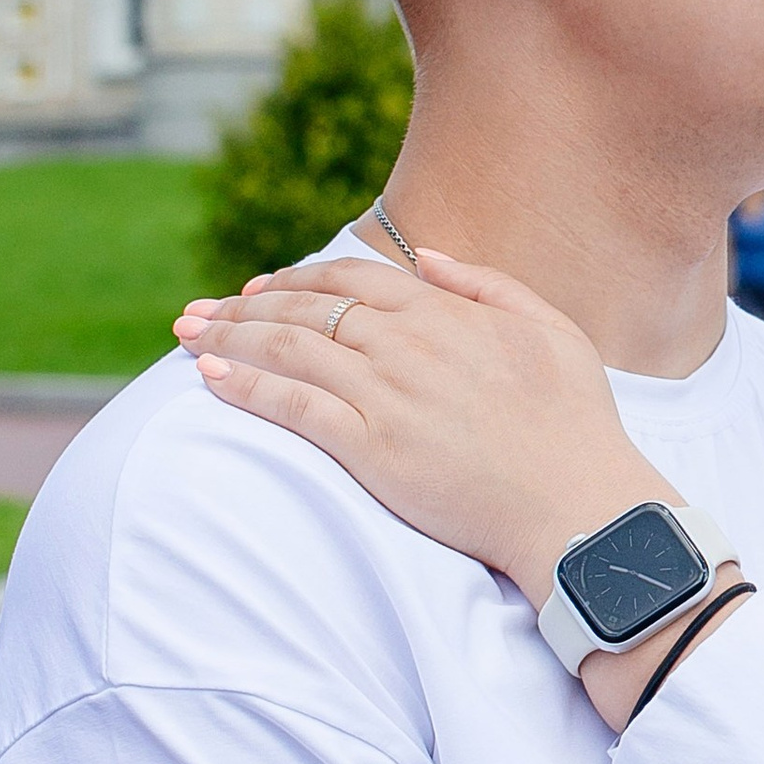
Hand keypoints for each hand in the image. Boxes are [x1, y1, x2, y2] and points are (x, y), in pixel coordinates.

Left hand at [176, 252, 668, 605]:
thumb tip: (425, 257)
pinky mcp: (371, 448)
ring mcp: (386, 395)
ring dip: (229, 336)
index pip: (349, 278)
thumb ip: (486, 284)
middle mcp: (407, 345)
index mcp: (445, 314)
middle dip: (243, 304)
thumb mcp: (550, 329)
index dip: (295, 279)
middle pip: (305, 309)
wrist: (577, 505)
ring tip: (187, 335)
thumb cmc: (575, 424)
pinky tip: (210, 376)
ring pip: (288, 350)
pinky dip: (245, 386)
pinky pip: (292, 406)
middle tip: (199, 310)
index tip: (259, 288)